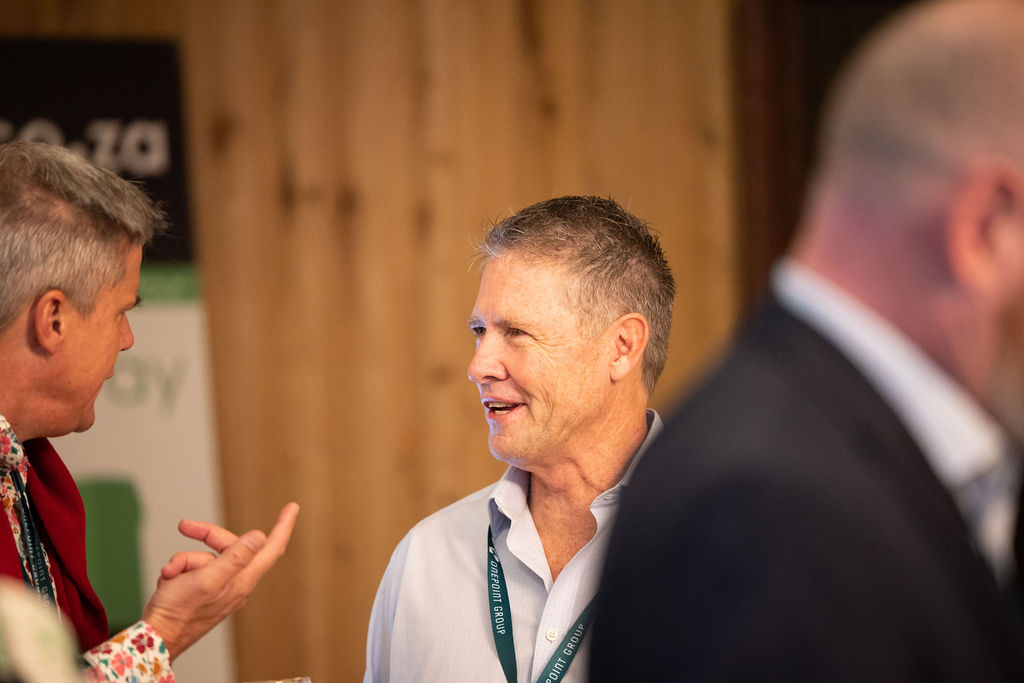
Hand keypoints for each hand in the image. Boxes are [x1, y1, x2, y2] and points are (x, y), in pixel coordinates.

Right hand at [141, 502, 298, 659]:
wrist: (154, 637)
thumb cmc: (180, 612)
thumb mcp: (208, 579)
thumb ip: (235, 557)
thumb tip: (260, 536)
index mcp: (243, 580)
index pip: (272, 549)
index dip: (283, 527)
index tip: (292, 507)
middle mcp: (235, 583)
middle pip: (229, 545)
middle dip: (205, 535)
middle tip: (184, 526)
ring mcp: (218, 587)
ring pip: (204, 557)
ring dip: (183, 561)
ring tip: (170, 576)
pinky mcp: (201, 591)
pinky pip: (193, 569)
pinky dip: (178, 572)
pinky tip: (168, 584)